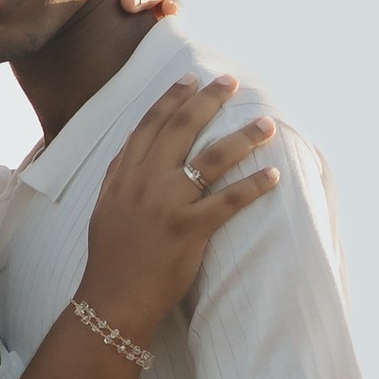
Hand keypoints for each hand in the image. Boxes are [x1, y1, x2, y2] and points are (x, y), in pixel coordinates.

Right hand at [80, 74, 280, 345]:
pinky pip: (229, 201)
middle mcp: (146, 182)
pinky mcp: (190, 230)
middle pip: (182, 128)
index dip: (172, 97)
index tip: (191, 79)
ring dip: (244, 137)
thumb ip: (117, 178)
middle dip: (210, 100)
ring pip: (213, 158)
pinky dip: (254, 186)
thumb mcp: (104, 209)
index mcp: (124, 175)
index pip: (150, 125)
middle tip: (232, 82)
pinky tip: (274, 176)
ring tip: (267, 124)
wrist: (112, 300)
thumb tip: (128, 153)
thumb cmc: (110, 260)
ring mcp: (168, 205)